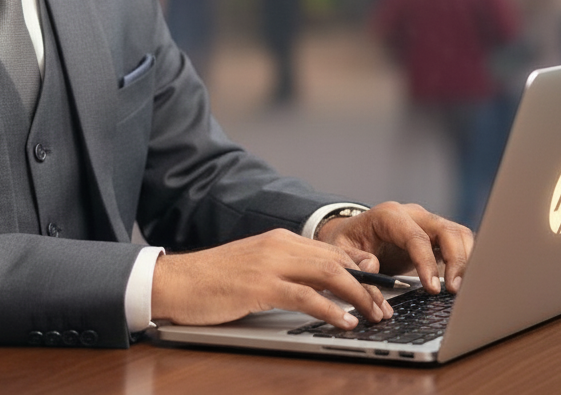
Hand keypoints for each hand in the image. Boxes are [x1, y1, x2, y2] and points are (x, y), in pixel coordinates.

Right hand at [151, 228, 394, 329]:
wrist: (176, 281)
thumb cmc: (213, 279)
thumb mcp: (255, 268)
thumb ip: (284, 272)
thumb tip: (318, 290)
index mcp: (279, 239)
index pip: (332, 249)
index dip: (361, 268)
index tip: (380, 287)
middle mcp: (279, 245)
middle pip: (338, 260)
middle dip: (368, 285)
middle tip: (384, 308)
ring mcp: (270, 264)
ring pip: (329, 273)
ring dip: (358, 296)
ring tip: (374, 316)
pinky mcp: (259, 287)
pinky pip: (306, 296)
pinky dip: (331, 310)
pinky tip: (344, 322)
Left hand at [316, 201, 473, 294]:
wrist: (353, 234)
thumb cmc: (348, 242)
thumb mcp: (339, 250)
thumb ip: (353, 258)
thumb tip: (371, 267)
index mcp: (388, 216)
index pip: (415, 236)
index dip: (426, 262)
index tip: (432, 288)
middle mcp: (412, 214)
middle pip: (445, 229)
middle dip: (455, 259)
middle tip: (453, 290)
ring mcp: (427, 223)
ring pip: (459, 234)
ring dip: (466, 260)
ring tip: (460, 289)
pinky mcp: (436, 236)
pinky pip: (460, 242)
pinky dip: (467, 260)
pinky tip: (463, 281)